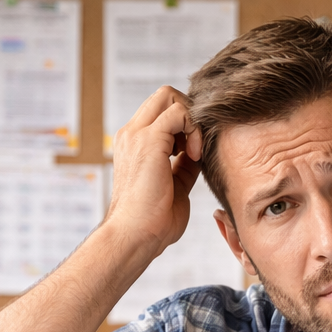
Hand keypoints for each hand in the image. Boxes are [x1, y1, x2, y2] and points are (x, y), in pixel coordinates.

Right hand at [106, 85, 202, 253]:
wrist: (136, 236)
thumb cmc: (153, 222)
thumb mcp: (175, 185)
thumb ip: (184, 165)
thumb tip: (199, 153)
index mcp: (135, 144)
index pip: (161, 112)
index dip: (185, 123)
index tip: (194, 151)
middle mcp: (132, 134)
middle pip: (165, 95)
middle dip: (191, 113)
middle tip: (197, 145)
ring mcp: (137, 135)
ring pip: (170, 96)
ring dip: (193, 121)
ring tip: (195, 153)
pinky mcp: (149, 140)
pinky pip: (179, 111)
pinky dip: (194, 129)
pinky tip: (195, 155)